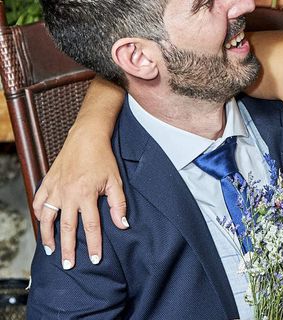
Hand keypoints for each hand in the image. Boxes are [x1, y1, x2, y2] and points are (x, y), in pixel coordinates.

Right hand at [32, 125, 127, 269]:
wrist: (86, 138)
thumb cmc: (103, 159)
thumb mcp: (116, 181)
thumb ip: (118, 204)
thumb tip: (123, 225)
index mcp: (87, 194)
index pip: (91, 226)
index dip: (94, 245)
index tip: (95, 259)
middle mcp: (68, 194)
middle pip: (66, 228)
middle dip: (68, 249)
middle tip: (69, 265)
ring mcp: (55, 189)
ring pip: (48, 219)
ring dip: (48, 236)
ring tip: (51, 251)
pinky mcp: (47, 182)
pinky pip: (39, 203)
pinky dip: (39, 215)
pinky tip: (43, 224)